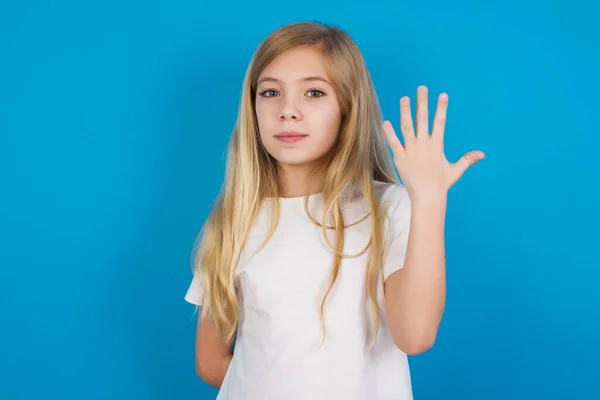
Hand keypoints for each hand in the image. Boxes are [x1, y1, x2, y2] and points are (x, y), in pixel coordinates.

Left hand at [382, 85, 484, 204]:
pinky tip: (385, 122)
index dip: (441, 107)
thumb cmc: (441, 184)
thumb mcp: (455, 170)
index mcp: (437, 145)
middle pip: (423, 119)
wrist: (428, 197)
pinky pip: (394, 143)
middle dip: (423, 103)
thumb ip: (467, 159)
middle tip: (422, 88)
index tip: (443, 94)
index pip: (440, 122)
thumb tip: (482, 154)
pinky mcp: (400, 158)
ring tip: (404, 98)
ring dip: (405, 112)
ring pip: (407, 127)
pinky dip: (389, 133)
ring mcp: (412, 150)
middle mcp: (424, 144)